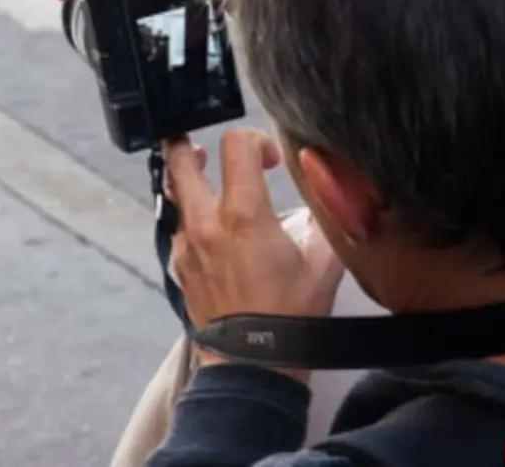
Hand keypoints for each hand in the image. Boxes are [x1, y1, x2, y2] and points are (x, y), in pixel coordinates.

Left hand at [166, 130, 345, 382]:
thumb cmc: (290, 318)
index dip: (256, 139)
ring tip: (206, 179)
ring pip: (173, 193)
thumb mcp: (323, 263)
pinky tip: (210, 227)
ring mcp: (187, 244)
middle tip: (206, 147)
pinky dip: (190, 216)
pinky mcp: (179, 265)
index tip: (271, 159)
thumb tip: (331, 193)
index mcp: (244, 215)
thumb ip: (326, 220)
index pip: (236, 144)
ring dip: (187, 180)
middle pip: (179, 159)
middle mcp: (207, 223)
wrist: (253, 365)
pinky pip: (177, 226)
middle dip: (190, 144)